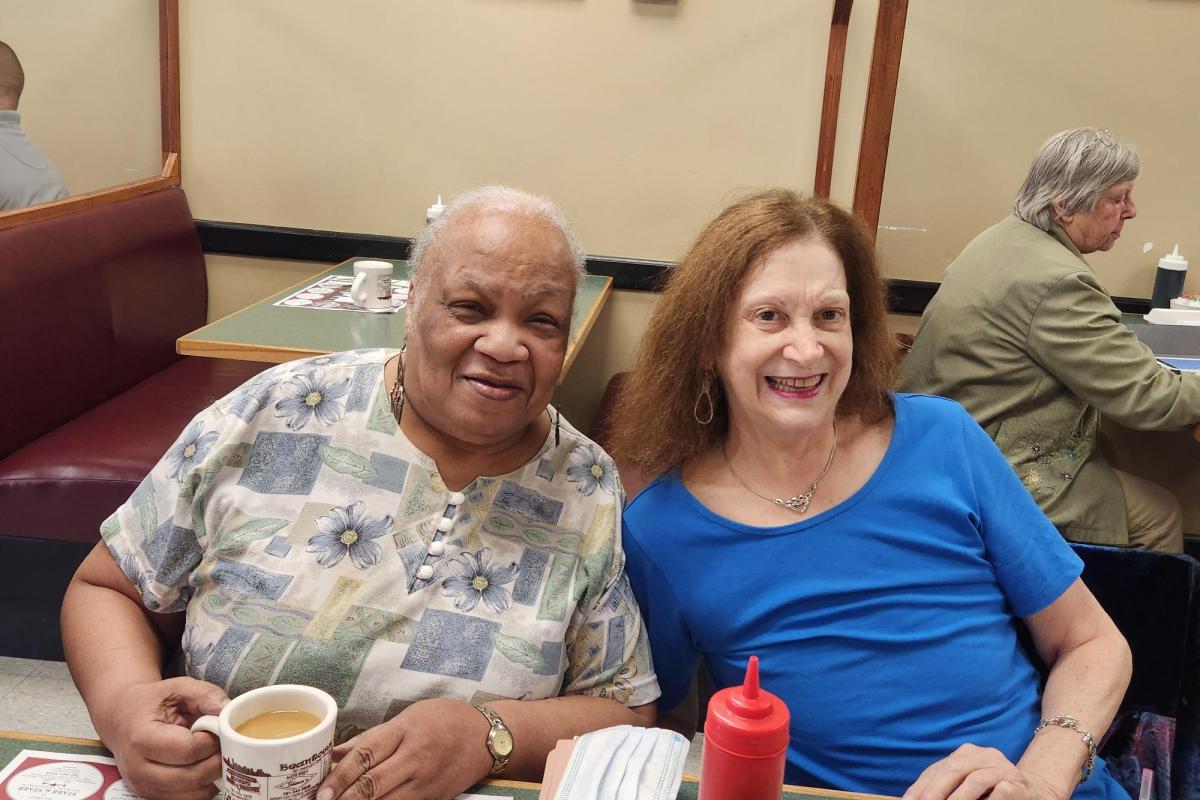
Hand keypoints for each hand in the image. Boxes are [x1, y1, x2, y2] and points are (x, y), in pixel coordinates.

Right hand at [94, 677, 228, 799]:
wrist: (121, 719)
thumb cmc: (151, 702)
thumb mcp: (177, 687)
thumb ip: (204, 694)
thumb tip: (226, 709)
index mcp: (142, 738)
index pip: (188, 750)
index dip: (211, 742)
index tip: (219, 730)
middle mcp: (138, 768)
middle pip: (191, 777)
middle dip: (216, 762)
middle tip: (226, 745)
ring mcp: (142, 786)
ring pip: (191, 794)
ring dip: (212, 777)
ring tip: (216, 755)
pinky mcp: (150, 795)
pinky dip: (202, 787)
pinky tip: (205, 767)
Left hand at [317, 698, 492, 799]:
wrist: (487, 737)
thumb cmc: (445, 719)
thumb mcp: (409, 716)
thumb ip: (372, 737)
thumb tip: (336, 753)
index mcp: (406, 732)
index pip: (366, 755)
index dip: (341, 776)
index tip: (321, 791)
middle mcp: (416, 758)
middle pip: (372, 784)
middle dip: (344, 799)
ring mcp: (426, 783)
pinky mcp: (435, 799)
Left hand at [903, 744, 1062, 799]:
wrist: (1036, 791)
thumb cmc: (993, 791)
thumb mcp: (966, 784)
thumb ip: (947, 788)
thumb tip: (917, 799)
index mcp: (967, 754)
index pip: (937, 769)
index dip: (921, 786)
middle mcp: (984, 756)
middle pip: (953, 769)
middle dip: (935, 789)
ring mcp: (1003, 768)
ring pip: (976, 780)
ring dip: (959, 798)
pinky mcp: (1018, 784)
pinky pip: (1001, 790)